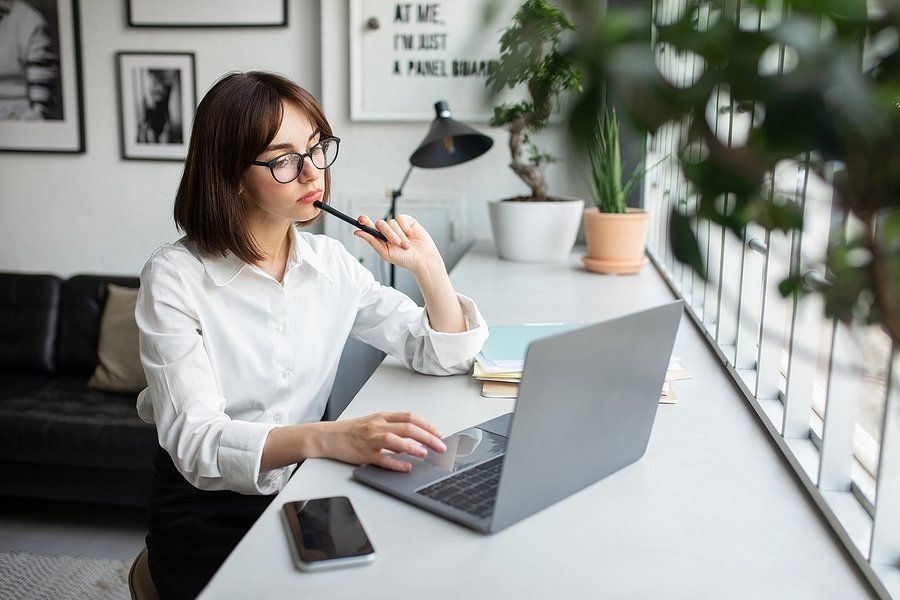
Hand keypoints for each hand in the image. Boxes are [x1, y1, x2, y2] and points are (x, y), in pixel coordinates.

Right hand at [317, 411, 446, 471]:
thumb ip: (392, 427)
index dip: (427, 425)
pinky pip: (383, 460)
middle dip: (428, 436)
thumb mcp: (373, 423)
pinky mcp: (364, 454)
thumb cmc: (351, 431)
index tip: (439, 433)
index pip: (410, 417)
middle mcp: (378, 425)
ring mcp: (371, 440)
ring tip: (426, 453)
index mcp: (382, 416)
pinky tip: (407, 467)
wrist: (328, 437)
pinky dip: (397, 464)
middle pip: (408, 428)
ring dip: (413, 447)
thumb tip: (413, 437)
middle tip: (440, 445)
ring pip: (396, 440)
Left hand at [353, 214, 442, 275]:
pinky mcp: (407, 221)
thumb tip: (357, 232)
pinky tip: (411, 234)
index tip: (361, 220)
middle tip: (397, 243)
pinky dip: (405, 227)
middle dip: (388, 233)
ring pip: (392, 222)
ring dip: (400, 235)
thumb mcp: (386, 253)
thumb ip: (372, 241)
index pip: (368, 226)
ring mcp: (397, 225)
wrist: (423, 258)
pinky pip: (401, 218)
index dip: (364, 221)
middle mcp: (387, 231)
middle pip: (380, 224)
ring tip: (406, 245)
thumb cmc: (404, 259)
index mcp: (379, 238)